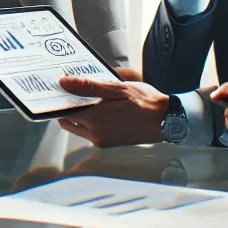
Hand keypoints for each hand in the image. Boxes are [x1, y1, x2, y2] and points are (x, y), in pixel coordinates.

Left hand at [56, 76, 170, 146]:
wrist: (167, 120)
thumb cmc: (145, 102)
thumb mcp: (118, 88)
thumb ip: (89, 87)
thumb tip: (65, 83)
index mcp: (95, 119)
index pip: (64, 112)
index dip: (60, 101)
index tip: (60, 91)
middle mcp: (95, 134)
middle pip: (68, 122)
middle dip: (67, 110)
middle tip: (72, 95)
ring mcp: (102, 141)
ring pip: (79, 129)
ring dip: (79, 117)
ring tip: (89, 100)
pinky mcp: (109, 144)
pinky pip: (91, 134)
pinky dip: (90, 123)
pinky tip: (100, 110)